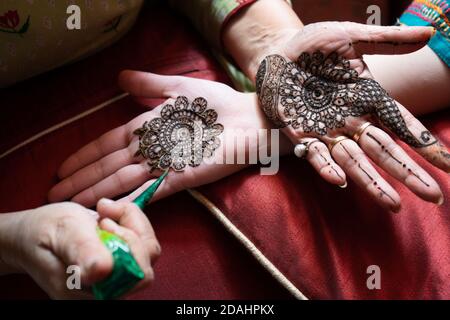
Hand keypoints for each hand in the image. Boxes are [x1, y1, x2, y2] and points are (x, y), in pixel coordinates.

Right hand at [0, 199, 158, 298]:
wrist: (34, 236)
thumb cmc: (45, 233)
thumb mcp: (61, 232)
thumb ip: (81, 249)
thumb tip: (101, 270)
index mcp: (93, 290)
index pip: (137, 273)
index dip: (129, 242)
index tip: (103, 220)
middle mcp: (109, 291)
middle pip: (147, 261)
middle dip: (130, 229)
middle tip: (103, 213)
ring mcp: (118, 279)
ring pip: (148, 249)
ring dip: (131, 224)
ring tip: (104, 214)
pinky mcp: (123, 266)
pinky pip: (142, 243)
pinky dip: (131, 223)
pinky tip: (110, 217)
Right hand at [48, 72, 290, 206]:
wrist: (252, 119)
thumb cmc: (217, 103)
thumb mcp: (179, 88)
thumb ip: (150, 84)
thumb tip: (119, 78)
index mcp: (150, 128)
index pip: (110, 144)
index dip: (87, 156)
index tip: (63, 167)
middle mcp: (154, 149)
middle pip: (112, 165)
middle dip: (84, 179)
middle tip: (56, 193)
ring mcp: (169, 165)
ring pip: (127, 180)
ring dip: (101, 191)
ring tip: (75, 203)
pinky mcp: (186, 177)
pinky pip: (156, 189)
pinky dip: (135, 198)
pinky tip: (113, 207)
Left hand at [255, 22, 448, 210]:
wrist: (275, 54)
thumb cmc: (311, 46)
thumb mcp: (349, 38)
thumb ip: (386, 40)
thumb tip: (429, 33)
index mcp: (368, 99)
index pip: (404, 125)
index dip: (425, 144)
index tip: (448, 166)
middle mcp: (352, 120)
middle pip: (385, 151)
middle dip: (408, 173)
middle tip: (434, 197)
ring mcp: (326, 130)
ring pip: (354, 161)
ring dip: (373, 182)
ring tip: (394, 204)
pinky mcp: (301, 135)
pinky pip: (315, 155)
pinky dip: (326, 168)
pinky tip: (340, 181)